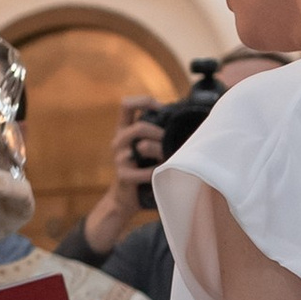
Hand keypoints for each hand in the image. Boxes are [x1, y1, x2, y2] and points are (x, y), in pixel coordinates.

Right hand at [82, 100, 168, 250]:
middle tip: (169, 142)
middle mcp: (118, 141)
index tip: (160, 108)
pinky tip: (162, 174)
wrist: (126, 198)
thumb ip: (154, 132)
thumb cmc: (142, 168)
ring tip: (168, 158)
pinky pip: (146, 171)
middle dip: (159, 134)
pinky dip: (157, 172)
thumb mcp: (145, 146)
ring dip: (160, 152)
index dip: (144, 102)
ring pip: (142, 146)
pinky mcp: (123, 176)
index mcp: (123, 130)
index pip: (126, 105)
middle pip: (139, 127)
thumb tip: (182, 119)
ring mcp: (119, 158)